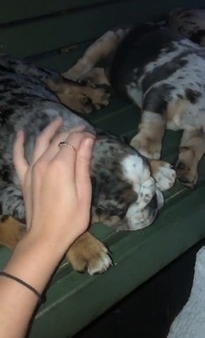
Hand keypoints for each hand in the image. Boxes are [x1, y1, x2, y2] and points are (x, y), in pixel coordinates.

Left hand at [13, 117, 94, 249]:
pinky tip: (22, 133)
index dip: (84, 135)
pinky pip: (18, 156)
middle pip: (59, 140)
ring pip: (40, 142)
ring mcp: (32, 169)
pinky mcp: (24, 177)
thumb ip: (83, 164)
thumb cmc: (70, 219)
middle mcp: (44, 162)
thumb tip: (88, 140)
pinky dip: (19, 143)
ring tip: (58, 120)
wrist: (45, 238)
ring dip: (49, 130)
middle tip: (82, 129)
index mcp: (62, 166)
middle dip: (71, 131)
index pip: (73, 141)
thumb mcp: (84, 193)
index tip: (93, 135)